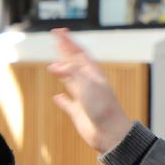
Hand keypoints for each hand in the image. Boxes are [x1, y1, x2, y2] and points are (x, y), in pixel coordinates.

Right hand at [50, 29, 134, 154]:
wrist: (110, 133)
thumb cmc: (104, 108)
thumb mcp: (88, 85)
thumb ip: (73, 72)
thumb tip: (57, 65)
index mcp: (92, 74)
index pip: (78, 52)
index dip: (68, 41)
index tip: (57, 31)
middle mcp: (88, 83)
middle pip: (74, 63)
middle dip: (65, 51)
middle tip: (56, 40)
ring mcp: (83, 97)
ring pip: (70, 80)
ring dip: (62, 71)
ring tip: (53, 65)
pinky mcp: (78, 111)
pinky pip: (68, 102)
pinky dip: (61, 99)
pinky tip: (57, 97)